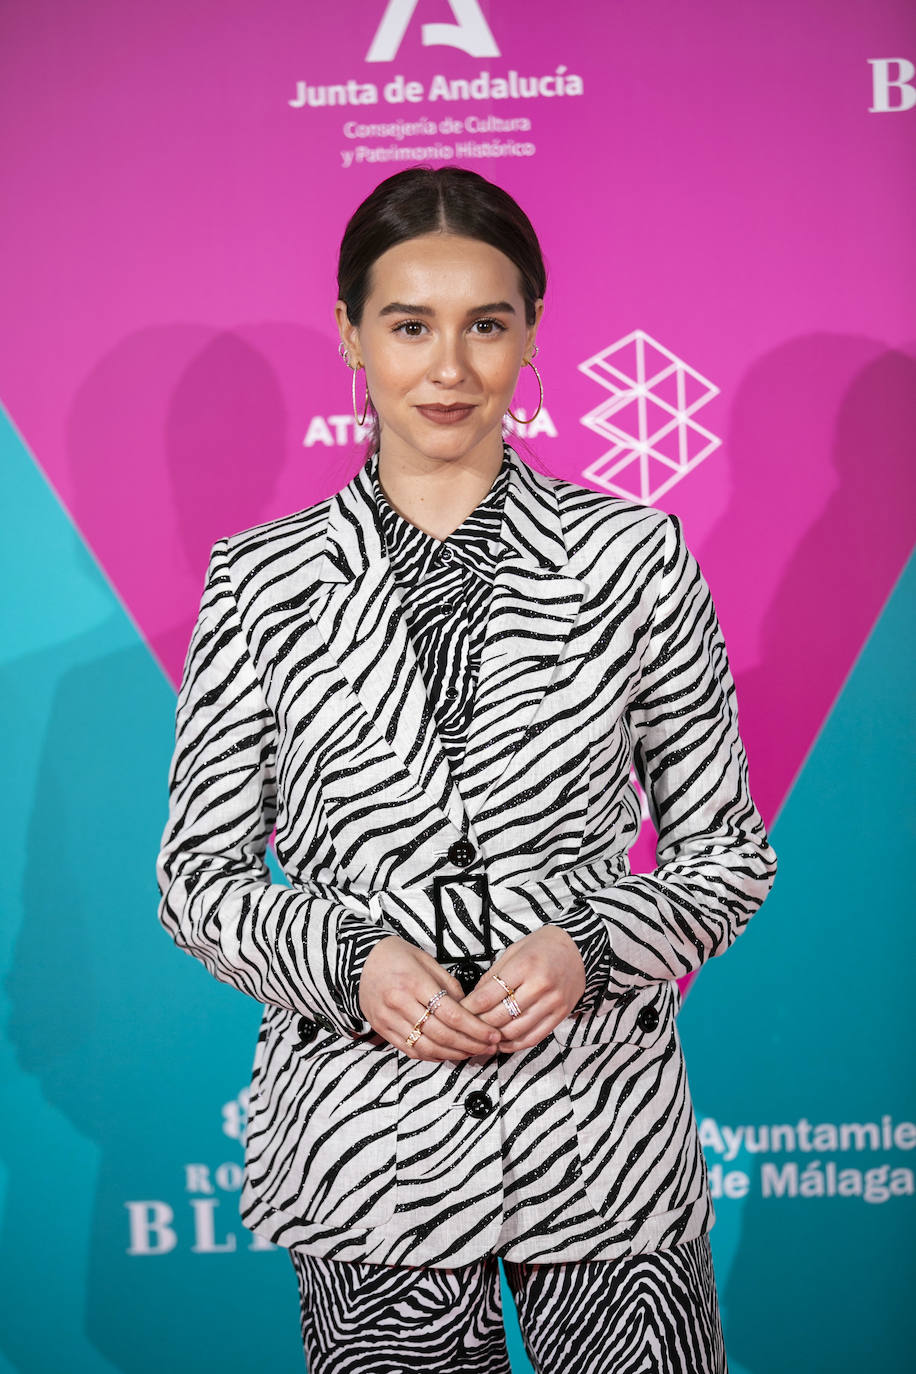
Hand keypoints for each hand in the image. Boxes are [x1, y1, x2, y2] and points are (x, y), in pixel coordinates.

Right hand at [359, 935, 501, 1060]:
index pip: (451, 1013)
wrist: (360, 961)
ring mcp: (388, 1019)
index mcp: (414, 982)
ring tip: (473, 1053)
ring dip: (454, 1054)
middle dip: (470, 1045)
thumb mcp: (426, 961)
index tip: (493, 1034)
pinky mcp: (382, 1030)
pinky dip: (433, 1056)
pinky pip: (411, 1050)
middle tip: (490, 1048)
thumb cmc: (396, 956)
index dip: (475, 1028)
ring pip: (427, 1047)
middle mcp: (399, 1003)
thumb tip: (469, 1010)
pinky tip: (449, 1054)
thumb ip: (449, 986)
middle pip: (441, 1034)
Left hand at [459, 925, 585, 1051]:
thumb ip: (493, 976)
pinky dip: (514, 1045)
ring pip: (515, 1031)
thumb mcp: (514, 951)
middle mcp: (540, 986)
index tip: (458, 1011)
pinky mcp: (560, 1015)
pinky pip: (533, 1038)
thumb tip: (472, 1000)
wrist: (579, 950)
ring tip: (480, 1037)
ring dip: (494, 1038)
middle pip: (499, 1016)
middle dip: (478, 1024)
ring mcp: (552, 1003)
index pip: (488, 996)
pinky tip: (501, 1043)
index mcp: (525, 965)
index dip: (469, 1008)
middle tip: (465, 1027)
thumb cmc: (543, 947)